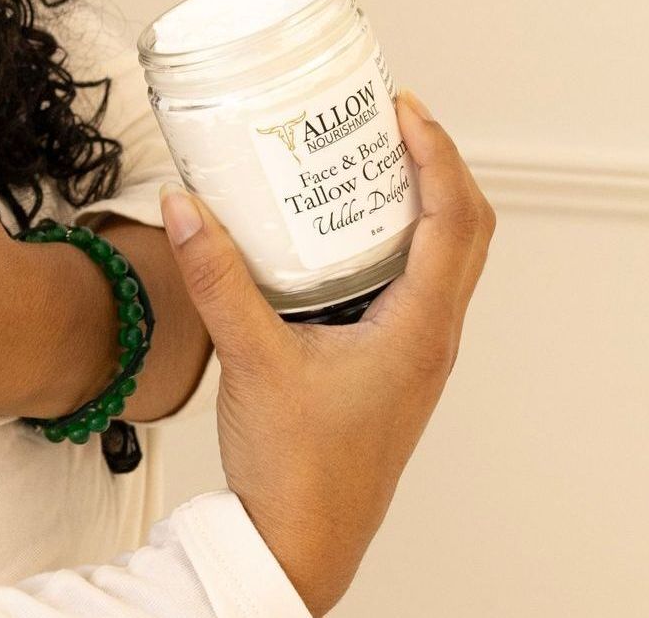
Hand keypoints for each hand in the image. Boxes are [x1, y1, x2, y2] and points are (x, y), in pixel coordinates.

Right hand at [159, 88, 495, 616]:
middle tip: (384, 117)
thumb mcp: (251, 359)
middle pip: (463, 231)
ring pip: (439, 257)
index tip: (403, 108)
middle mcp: (429, 336)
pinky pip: (406, 282)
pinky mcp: (387, 361)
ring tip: (362, 156)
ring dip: (415, 200)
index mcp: (419, 330)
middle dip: (432, 164)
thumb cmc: (297, 468)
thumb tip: (185, 203)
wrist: (300, 539)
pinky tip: (331, 229)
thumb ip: (217, 278)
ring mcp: (413, 350)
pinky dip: (386, 239)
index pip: (456, 222)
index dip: (437, 155)